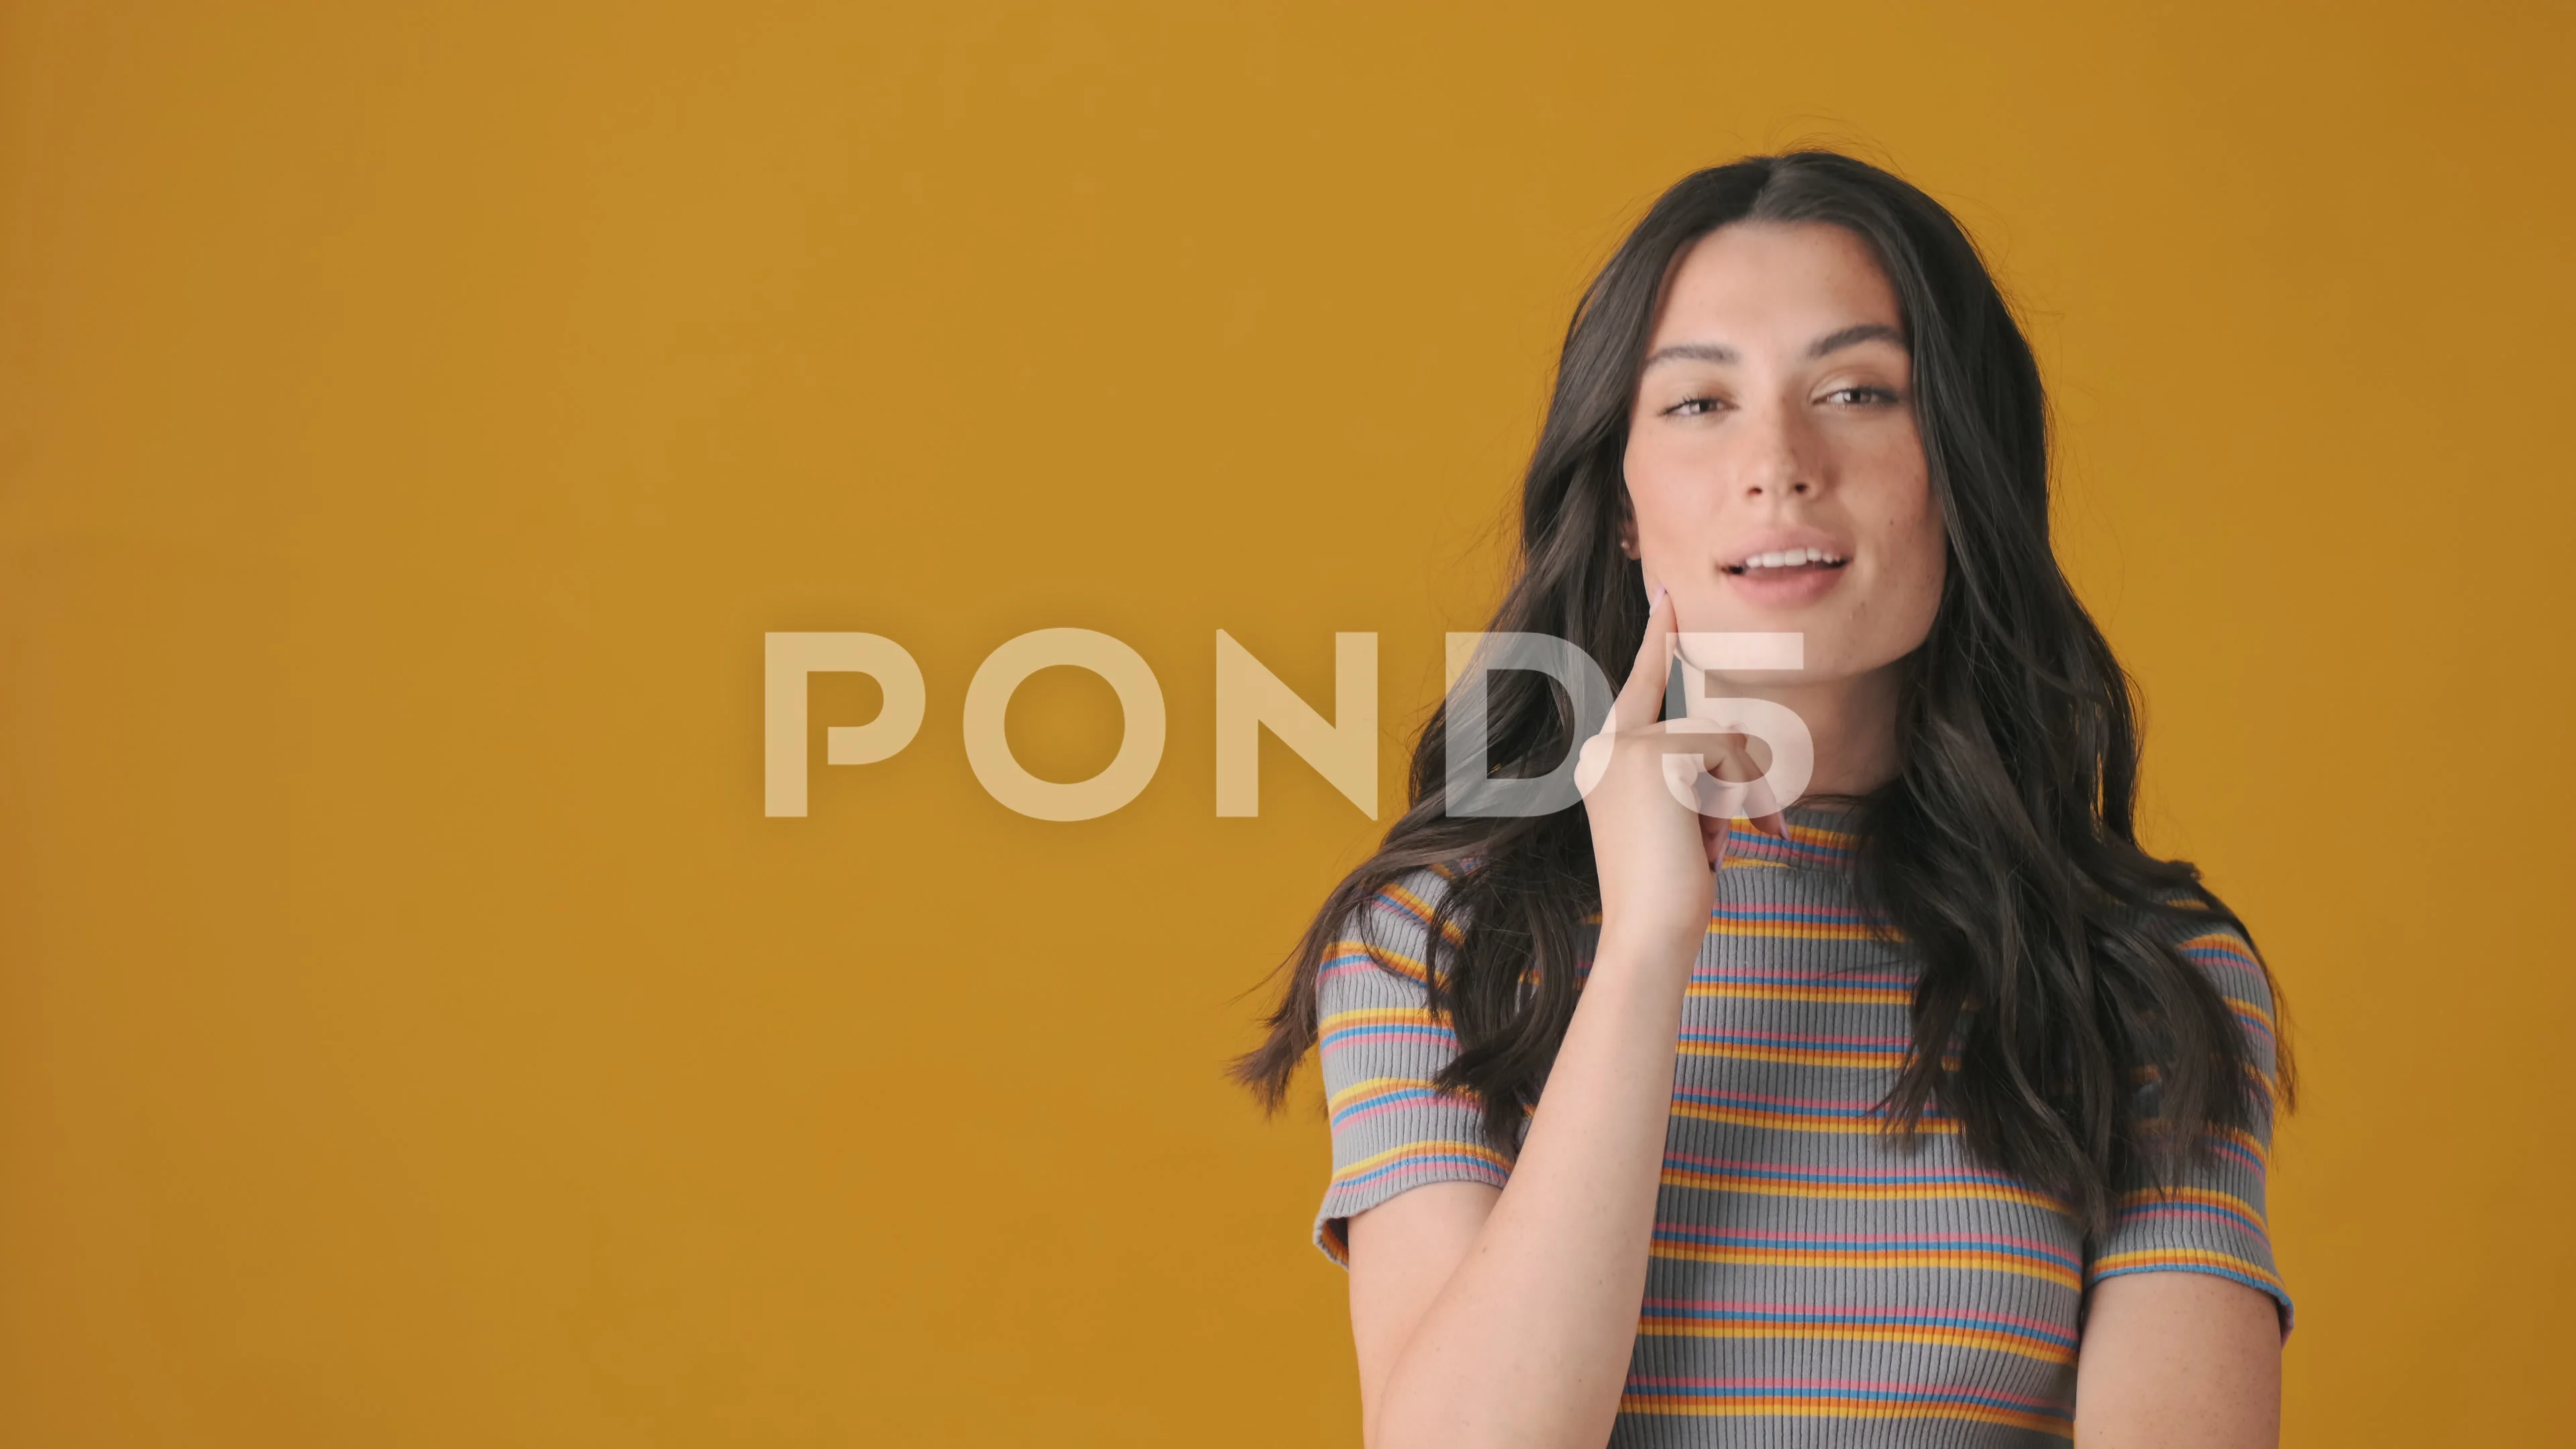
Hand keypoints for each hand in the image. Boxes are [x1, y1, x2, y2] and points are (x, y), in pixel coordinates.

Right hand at [1573, 587, 1787, 961]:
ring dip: (1737, 800)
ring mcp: (1630, 746)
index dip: (1656, 637)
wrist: (1647, 929)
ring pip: (1721, 743)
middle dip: (1738, 783)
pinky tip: (1709, 843)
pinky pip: (1728, 756)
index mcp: (1606, 760)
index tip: (1666, 592)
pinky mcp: (1658, 754)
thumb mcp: (1675, 821)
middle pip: (1705, 727)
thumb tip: (1733, 736)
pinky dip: (1738, 801)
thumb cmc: (1666, 890)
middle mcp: (1609, 745)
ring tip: (1712, 849)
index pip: (1638, 683)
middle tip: (1752, 821)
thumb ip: (1685, 773)